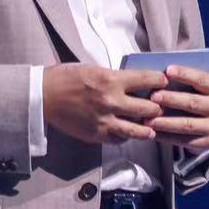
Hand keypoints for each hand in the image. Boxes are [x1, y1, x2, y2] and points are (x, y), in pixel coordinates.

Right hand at [42, 64, 166, 143]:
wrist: (44, 96)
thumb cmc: (67, 77)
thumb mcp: (94, 69)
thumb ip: (116, 77)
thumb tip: (136, 81)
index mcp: (111, 80)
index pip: (147, 80)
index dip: (160, 80)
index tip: (164, 81)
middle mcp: (112, 102)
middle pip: (149, 108)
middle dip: (159, 106)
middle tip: (162, 106)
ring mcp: (105, 122)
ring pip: (139, 130)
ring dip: (149, 128)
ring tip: (152, 125)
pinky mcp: (97, 135)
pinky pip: (120, 139)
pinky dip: (127, 136)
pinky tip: (129, 131)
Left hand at [146, 65, 208, 152]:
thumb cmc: (198, 96)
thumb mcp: (198, 86)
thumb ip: (184, 82)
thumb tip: (158, 77)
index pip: (201, 79)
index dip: (184, 74)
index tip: (167, 70)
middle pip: (193, 102)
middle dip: (171, 99)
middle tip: (153, 96)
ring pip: (187, 124)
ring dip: (166, 122)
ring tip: (148, 120)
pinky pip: (185, 140)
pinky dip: (167, 137)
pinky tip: (153, 132)